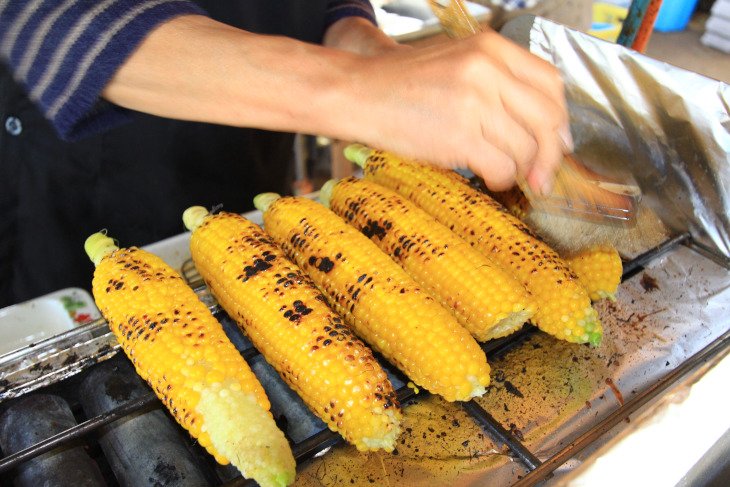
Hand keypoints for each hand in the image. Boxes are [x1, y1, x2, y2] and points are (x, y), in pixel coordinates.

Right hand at [342, 30, 571, 193]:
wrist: (358, 93)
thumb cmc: (403, 83)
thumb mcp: (457, 61)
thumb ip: (498, 81)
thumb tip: (538, 126)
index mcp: (491, 48)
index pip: (550, 84)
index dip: (559, 119)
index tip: (557, 142)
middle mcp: (487, 69)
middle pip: (546, 119)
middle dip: (549, 155)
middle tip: (542, 175)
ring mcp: (473, 102)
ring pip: (525, 148)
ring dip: (520, 170)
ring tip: (503, 173)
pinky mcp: (458, 135)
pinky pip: (501, 167)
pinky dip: (500, 179)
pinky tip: (487, 177)